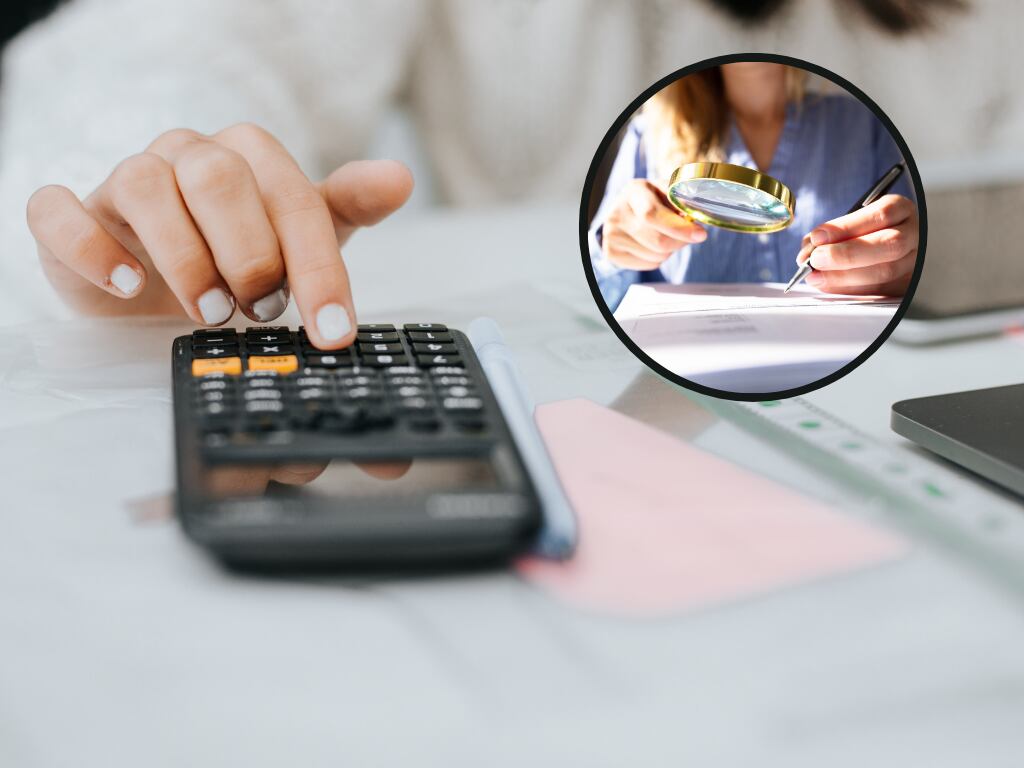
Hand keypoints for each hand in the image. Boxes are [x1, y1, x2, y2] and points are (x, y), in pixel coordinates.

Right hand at [26, 124, 413, 348]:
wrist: (159, 274)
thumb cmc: (238, 250)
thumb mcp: (302, 234)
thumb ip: (347, 206)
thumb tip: (400, 178)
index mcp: (248, 158)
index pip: (292, 196)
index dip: (317, 265)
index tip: (334, 328)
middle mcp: (187, 156)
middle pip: (220, 178)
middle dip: (250, 253)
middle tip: (263, 310)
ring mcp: (126, 179)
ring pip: (146, 185)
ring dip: (185, 256)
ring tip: (212, 313)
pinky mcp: (75, 215)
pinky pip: (60, 212)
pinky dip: (93, 248)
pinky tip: (129, 287)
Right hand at [601, 179, 705, 269]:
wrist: (624, 212)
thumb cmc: (652, 200)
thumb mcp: (666, 191)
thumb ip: (681, 201)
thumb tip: (696, 220)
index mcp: (634, 191)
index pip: (653, 214)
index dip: (679, 228)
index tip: (700, 235)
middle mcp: (617, 213)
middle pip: (658, 241)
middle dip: (680, 242)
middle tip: (688, 237)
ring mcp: (611, 235)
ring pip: (656, 256)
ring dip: (669, 251)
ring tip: (664, 236)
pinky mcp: (611, 253)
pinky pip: (648, 265)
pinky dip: (657, 259)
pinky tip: (652, 246)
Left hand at [796, 194, 917, 296]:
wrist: (891, 244)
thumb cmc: (869, 230)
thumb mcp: (855, 220)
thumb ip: (833, 233)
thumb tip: (808, 252)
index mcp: (901, 209)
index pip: (880, 215)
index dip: (846, 228)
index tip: (818, 237)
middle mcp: (914, 234)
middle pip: (889, 245)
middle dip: (847, 254)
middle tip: (816, 259)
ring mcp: (915, 261)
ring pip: (886, 271)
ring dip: (844, 277)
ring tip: (816, 276)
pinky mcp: (906, 284)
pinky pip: (880, 291)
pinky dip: (849, 290)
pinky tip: (828, 286)